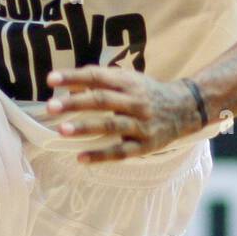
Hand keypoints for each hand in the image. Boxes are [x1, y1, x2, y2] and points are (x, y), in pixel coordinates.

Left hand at [45, 65, 201, 161]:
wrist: (186, 109)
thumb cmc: (147, 94)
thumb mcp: (129, 80)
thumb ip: (101, 80)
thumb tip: (68, 84)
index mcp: (128, 82)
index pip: (97, 76)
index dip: (74, 77)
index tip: (51, 79)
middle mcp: (135, 101)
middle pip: (102, 101)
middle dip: (75, 103)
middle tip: (50, 107)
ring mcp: (140, 124)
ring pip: (111, 125)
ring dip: (86, 128)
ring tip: (62, 131)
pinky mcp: (145, 145)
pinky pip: (121, 151)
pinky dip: (100, 156)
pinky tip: (80, 158)